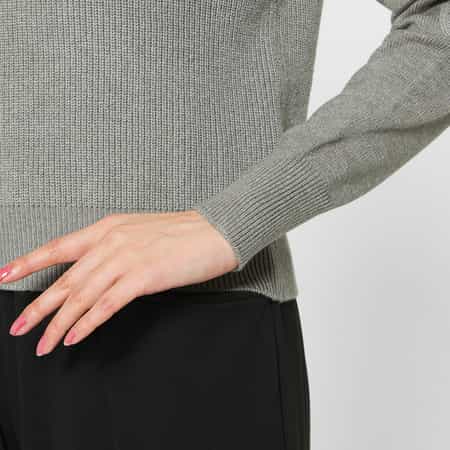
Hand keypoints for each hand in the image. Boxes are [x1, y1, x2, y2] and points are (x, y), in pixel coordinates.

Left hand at [0, 211, 237, 355]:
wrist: (215, 231)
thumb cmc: (183, 233)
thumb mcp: (141, 232)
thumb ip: (116, 248)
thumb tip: (98, 272)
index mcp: (109, 227)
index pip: (60, 246)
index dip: (30, 262)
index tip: (6, 275)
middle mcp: (111, 241)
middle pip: (66, 279)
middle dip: (39, 306)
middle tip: (20, 327)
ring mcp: (126, 258)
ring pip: (82, 296)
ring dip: (58, 323)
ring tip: (43, 343)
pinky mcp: (143, 276)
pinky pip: (107, 305)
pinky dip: (87, 324)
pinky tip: (74, 337)